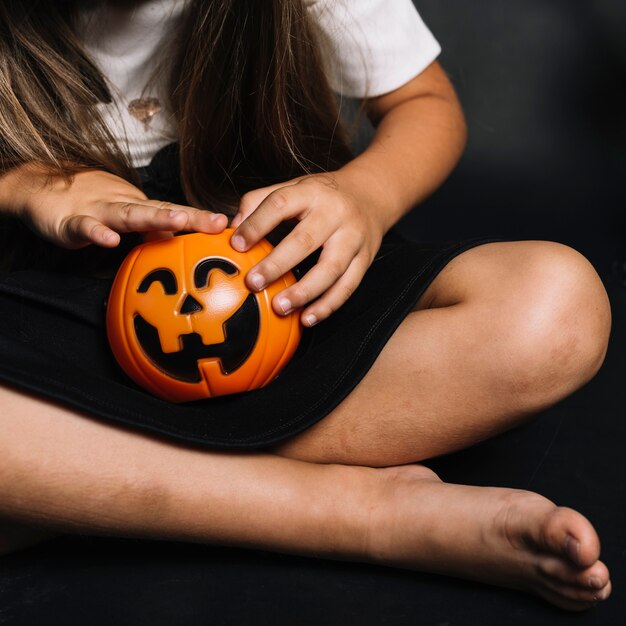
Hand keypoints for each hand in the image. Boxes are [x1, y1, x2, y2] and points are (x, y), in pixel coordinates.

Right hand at [2, 165, 226, 248]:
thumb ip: (149, 232)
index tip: (228, 226)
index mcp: (137, 208)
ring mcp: (99, 211)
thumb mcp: (123, 220)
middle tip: (217, 222)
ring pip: (128, 214)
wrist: (39, 189)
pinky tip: (109, 239)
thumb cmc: (87, 205)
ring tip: (177, 220)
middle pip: (161, 210)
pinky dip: (97, 232)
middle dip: (191, 217)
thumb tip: (181, 247)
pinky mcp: (71, 221)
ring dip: (153, 218)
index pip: (174, 213)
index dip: (200, 219)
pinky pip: (85, 227)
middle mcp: (124, 205)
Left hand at [230, 174, 384, 325]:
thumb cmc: (322, 196)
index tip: (236, 245)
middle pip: (305, 240)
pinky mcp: (365, 259)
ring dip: (304, 291)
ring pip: (331, 268)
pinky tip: (307, 318)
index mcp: (312, 192)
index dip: (257, 224)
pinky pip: (348, 286)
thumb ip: (260, 202)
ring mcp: (353, 238)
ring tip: (280, 307)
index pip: (281, 204)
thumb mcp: (293, 187)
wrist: (372, 196)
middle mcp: (335, 213)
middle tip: (253, 283)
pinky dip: (328, 305)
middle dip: (277, 264)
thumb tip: (231, 228)